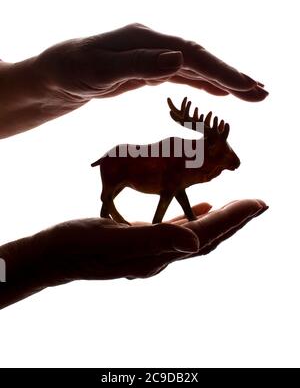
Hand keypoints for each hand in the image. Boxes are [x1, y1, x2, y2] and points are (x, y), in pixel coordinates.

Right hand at [0, 198, 266, 308]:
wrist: (51, 256)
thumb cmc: (77, 245)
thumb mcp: (113, 238)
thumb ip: (155, 239)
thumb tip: (197, 242)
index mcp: (158, 254)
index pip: (207, 235)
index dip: (234, 219)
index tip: (259, 203)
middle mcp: (160, 256)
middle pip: (208, 239)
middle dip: (236, 221)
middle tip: (259, 205)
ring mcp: (150, 252)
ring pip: (196, 236)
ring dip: (220, 221)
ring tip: (238, 207)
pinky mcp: (138, 244)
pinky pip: (176, 233)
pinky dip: (194, 220)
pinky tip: (200, 210)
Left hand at [36, 23, 267, 105]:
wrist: (55, 75)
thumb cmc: (71, 71)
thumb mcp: (100, 70)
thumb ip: (139, 65)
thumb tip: (179, 59)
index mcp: (145, 40)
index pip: (191, 55)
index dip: (221, 72)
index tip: (246, 88)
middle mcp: (153, 43)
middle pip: (200, 58)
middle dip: (231, 75)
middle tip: (262, 93)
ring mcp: (152, 55)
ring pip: (195, 67)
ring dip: (223, 80)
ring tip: (251, 93)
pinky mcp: (148, 68)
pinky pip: (183, 74)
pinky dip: (203, 82)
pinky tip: (218, 91)